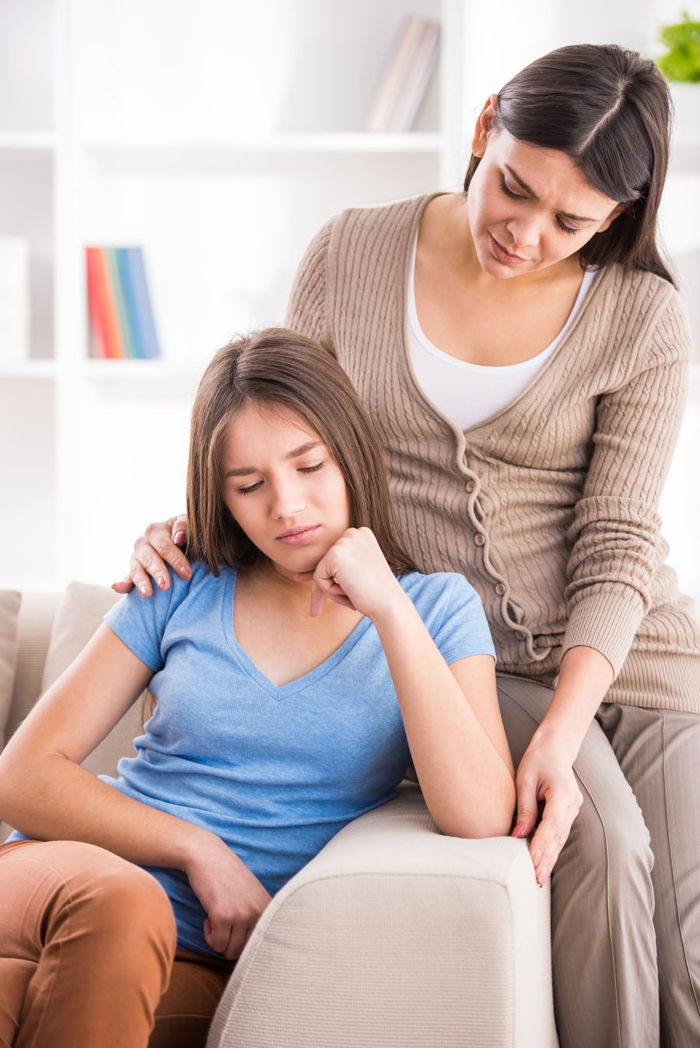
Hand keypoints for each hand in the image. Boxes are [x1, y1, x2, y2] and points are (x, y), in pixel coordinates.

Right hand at [111, 515, 191, 595]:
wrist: (181, 540)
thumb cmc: (187, 532)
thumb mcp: (189, 523)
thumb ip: (185, 526)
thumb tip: (178, 538)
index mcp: (155, 530)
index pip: (165, 546)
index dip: (176, 559)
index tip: (186, 573)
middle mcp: (142, 543)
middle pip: (149, 558)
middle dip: (157, 572)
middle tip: (165, 585)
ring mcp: (136, 557)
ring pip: (136, 569)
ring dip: (141, 581)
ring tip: (147, 594)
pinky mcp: (133, 570)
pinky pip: (127, 578)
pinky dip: (122, 584)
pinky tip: (117, 588)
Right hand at [184, 834, 271, 959]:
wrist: (207, 855)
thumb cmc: (227, 874)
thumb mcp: (252, 893)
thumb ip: (258, 916)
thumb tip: (255, 949)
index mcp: (269, 907)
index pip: (264, 944)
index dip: (247, 945)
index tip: (236, 935)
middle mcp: (259, 912)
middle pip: (245, 951)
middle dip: (230, 943)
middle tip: (222, 925)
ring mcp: (242, 915)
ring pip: (230, 951)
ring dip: (219, 940)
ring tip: (216, 920)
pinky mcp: (223, 916)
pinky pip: (216, 944)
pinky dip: (209, 936)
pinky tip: (208, 918)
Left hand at [294, 527, 404, 620]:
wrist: (389, 604)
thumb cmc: (374, 594)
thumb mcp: (356, 574)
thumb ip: (335, 568)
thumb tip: (296, 575)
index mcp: (362, 534)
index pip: (335, 556)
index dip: (336, 576)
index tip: (353, 586)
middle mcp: (354, 532)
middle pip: (326, 563)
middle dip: (334, 583)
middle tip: (356, 592)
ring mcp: (345, 542)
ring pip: (321, 570)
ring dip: (333, 588)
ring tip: (355, 591)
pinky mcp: (336, 554)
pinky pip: (318, 578)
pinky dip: (330, 591)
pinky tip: (349, 590)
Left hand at [511, 734, 582, 886]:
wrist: (555, 748)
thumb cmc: (538, 759)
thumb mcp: (525, 779)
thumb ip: (525, 808)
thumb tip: (518, 835)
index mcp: (562, 793)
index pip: (551, 824)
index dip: (542, 844)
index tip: (533, 861)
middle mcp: (572, 804)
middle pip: (558, 836)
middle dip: (547, 859)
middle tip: (536, 879)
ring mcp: (573, 809)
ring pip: (560, 838)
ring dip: (550, 858)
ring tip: (539, 878)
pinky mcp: (569, 812)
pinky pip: (560, 833)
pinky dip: (552, 849)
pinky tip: (544, 863)